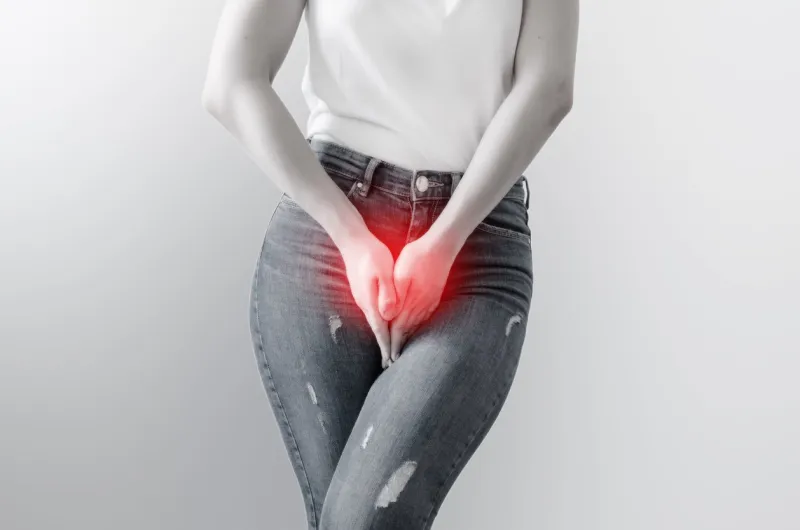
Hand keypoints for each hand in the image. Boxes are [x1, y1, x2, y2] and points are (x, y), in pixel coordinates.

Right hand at [337, 232, 399, 366]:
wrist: (353, 240)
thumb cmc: (372, 254)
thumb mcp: (384, 272)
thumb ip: (388, 293)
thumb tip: (389, 314)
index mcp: (371, 301)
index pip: (381, 329)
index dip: (387, 345)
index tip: (392, 361)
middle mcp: (365, 303)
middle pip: (377, 329)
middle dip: (384, 345)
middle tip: (390, 363)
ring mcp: (362, 297)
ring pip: (375, 321)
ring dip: (382, 335)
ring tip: (388, 348)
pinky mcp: (362, 291)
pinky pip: (373, 312)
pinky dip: (380, 322)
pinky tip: (384, 323)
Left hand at [387, 232, 457, 365]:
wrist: (441, 246)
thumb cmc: (417, 256)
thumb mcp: (401, 273)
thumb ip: (394, 295)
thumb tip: (388, 316)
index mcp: (411, 301)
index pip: (398, 328)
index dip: (391, 344)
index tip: (387, 358)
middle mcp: (422, 305)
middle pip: (408, 331)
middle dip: (400, 346)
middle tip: (394, 362)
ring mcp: (430, 301)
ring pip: (417, 325)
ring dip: (410, 338)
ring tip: (404, 350)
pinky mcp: (434, 296)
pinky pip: (425, 316)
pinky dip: (418, 326)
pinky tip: (416, 328)